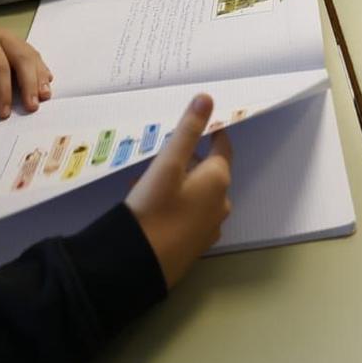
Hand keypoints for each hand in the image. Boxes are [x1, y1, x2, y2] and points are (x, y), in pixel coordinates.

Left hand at [0, 7, 52, 118]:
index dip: (3, 91)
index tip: (5, 113)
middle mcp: (2, 36)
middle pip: (22, 59)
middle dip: (29, 84)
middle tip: (33, 107)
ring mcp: (12, 37)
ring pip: (31, 56)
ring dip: (39, 77)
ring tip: (45, 96)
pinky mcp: (16, 42)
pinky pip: (32, 55)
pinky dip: (40, 69)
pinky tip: (45, 81)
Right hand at [126, 93, 233, 288]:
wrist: (139, 264)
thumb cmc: (154, 209)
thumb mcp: (168, 164)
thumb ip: (188, 130)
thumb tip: (207, 98)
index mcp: (218, 181)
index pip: (223, 148)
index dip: (212, 133)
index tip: (201, 123)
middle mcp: (221, 204)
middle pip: (208, 171)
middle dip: (186, 159)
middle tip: (161, 152)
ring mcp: (209, 227)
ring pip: (196, 194)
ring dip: (176, 182)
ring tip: (146, 179)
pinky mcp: (194, 244)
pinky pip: (188, 214)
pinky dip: (174, 203)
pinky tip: (149, 205)